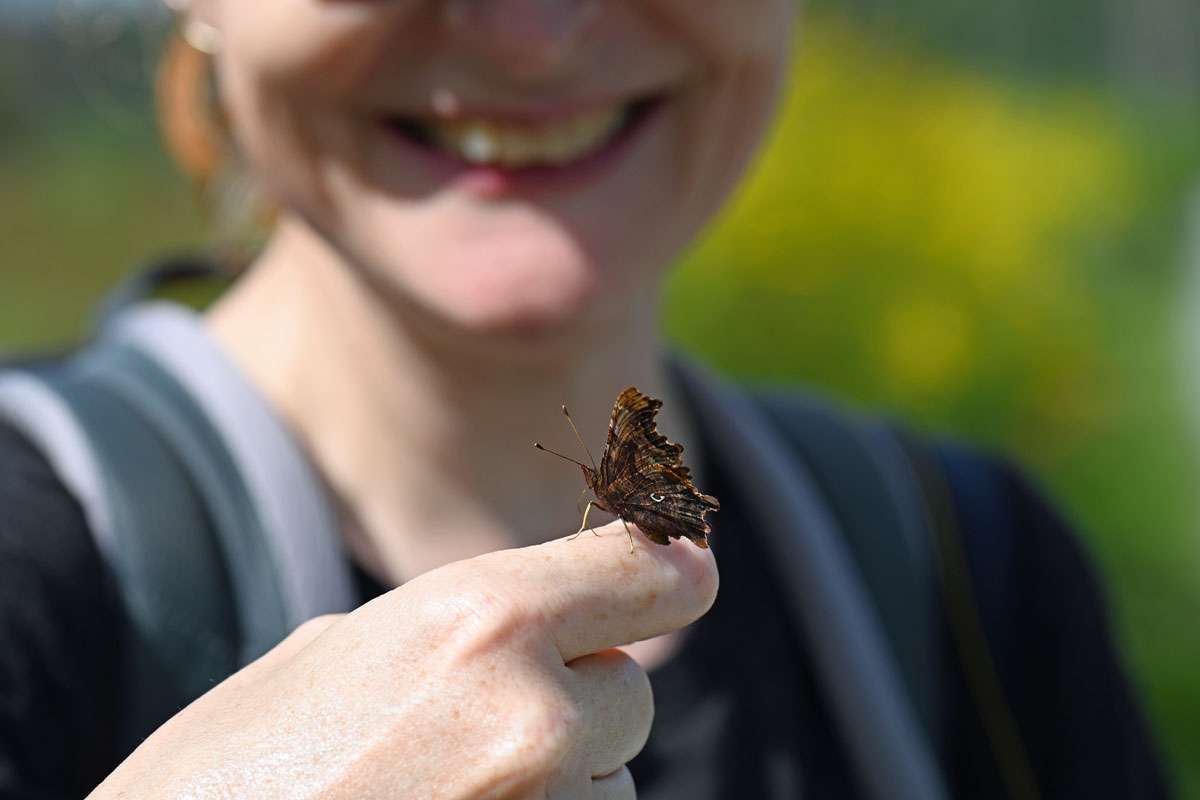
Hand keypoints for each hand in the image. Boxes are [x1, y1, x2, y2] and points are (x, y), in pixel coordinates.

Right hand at [88, 520, 717, 798]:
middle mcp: (533, 714)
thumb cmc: (225, 775)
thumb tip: (554, 618)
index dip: (672, 568)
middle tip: (475, 731)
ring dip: (558, 786)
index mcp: (479, 618)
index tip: (684, 569)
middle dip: (576, 704)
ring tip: (441, 795)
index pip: (649, 571)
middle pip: (630, 692)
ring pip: (612, 785)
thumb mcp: (332, 656)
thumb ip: (461, 627)